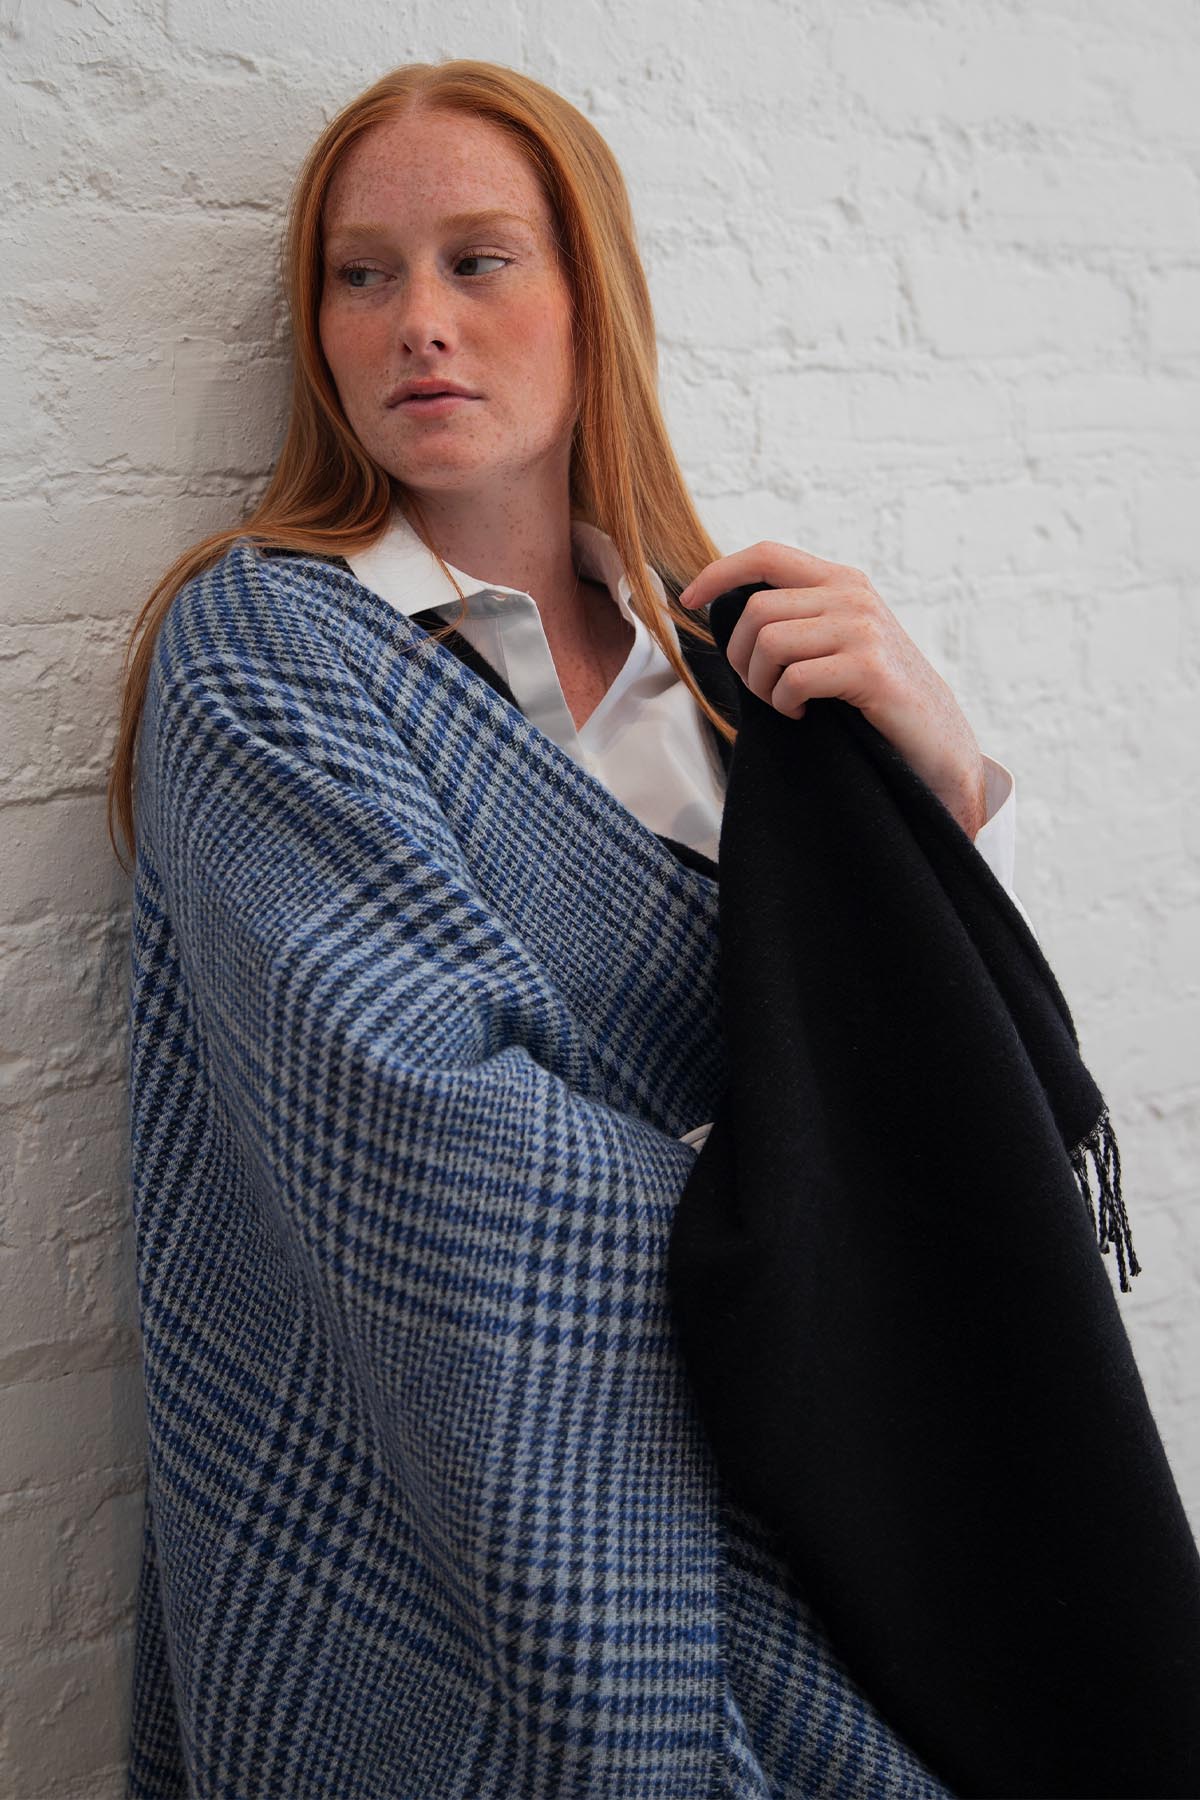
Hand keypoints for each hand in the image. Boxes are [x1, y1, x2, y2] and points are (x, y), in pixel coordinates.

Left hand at [678, 541, 987, 839]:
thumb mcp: (840, 640)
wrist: (938, 742)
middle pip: (756, 611)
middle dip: (740, 658)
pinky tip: (804, 713)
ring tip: (786, 702)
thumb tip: (727, 611)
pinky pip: (794, 678)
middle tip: (762, 689)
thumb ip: (800, 618)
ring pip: (769, 642)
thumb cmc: (877, 697)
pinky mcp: (869, 668)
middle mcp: (853, 595)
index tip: (687, 600)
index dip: (718, 573)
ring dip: (761, 685)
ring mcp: (864, 629)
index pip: (766, 555)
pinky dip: (786, 704)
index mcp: (842, 581)